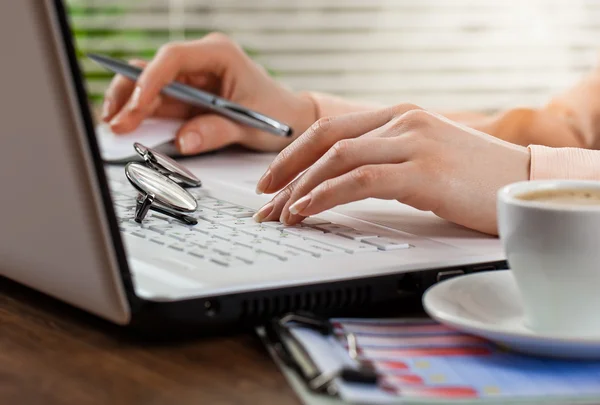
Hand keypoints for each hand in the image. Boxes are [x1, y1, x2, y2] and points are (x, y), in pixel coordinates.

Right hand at [102, 33, 316, 153]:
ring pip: (151, 85)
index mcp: (219, 54)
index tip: (136, 103)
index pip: (174, 57)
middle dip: (132, 95)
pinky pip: (160, 102)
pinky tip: (127, 124)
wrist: (291, 120)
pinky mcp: (189, 96)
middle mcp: (201, 62)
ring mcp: (193, 79)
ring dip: (131, 105)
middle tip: (116, 122)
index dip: (150, 79)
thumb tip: (183, 140)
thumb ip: (216, 131)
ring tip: (114, 126)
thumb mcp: (249, 125)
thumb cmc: (278, 114)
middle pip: (154, 70)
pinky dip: (143, 114)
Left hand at [253, 105, 530, 234]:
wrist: (528, 184)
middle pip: (326, 140)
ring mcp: (413, 142)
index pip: (332, 129)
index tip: (272, 179)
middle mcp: (403, 122)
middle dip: (287, 172)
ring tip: (279, 214)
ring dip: (300, 189)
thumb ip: (387, 159)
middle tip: (264, 201)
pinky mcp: (423, 171)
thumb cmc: (476, 178)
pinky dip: (326, 195)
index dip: (295, 153)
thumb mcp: (424, 158)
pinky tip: (306, 211)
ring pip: (337, 159)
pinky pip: (360, 181)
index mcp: (400, 116)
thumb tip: (342, 181)